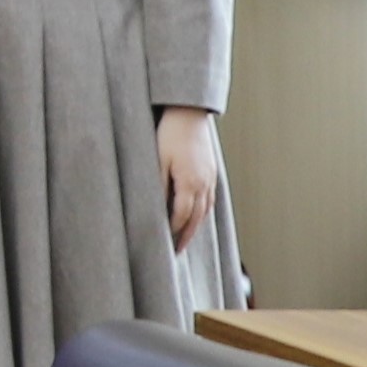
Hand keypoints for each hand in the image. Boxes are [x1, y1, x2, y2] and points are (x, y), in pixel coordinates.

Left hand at [160, 107, 220, 251]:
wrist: (189, 115)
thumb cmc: (169, 135)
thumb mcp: (158, 160)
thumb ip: (158, 186)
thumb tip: (155, 208)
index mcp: (190, 183)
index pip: (181, 215)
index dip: (173, 230)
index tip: (165, 244)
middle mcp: (204, 184)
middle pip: (196, 217)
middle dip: (187, 235)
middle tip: (178, 251)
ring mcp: (210, 178)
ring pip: (206, 210)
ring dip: (196, 226)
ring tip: (187, 238)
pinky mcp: (211, 172)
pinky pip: (209, 198)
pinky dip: (203, 211)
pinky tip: (197, 215)